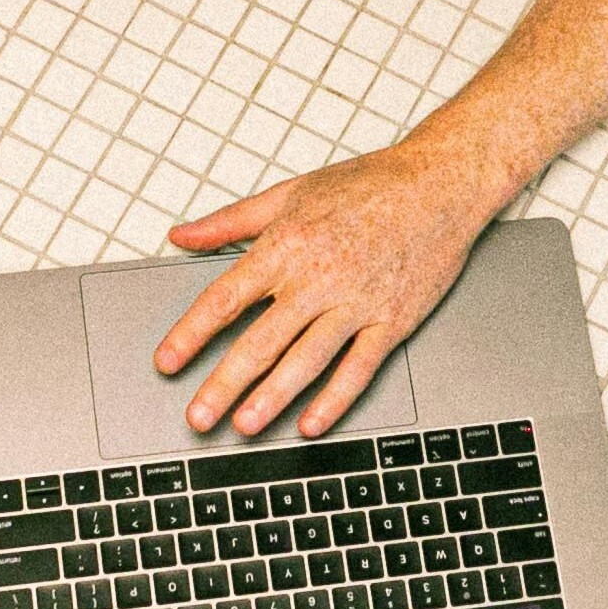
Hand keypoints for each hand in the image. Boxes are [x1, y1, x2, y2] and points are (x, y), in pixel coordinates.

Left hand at [158, 141, 500, 437]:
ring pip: (306, 360)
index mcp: (286, 245)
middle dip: (224, 384)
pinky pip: (359, 367)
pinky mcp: (392, 320)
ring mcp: (357, 302)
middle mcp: (318, 278)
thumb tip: (182, 235)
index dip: (191, 334)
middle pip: (260, 341)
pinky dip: (335, 398)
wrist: (440, 182)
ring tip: (245, 425)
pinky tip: (311, 423)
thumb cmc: (369, 184)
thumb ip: (230, 221)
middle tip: (198, 417)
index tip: (167, 362)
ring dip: (272, 398)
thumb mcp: (290, 192)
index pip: (225, 298)